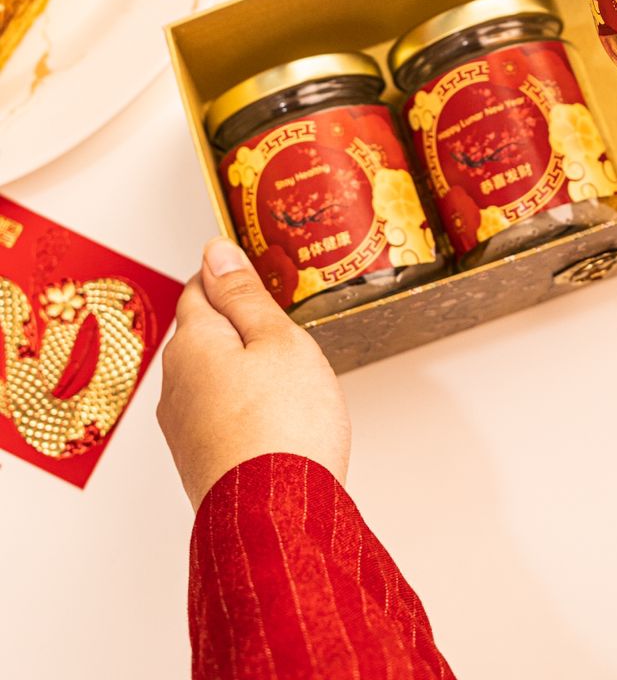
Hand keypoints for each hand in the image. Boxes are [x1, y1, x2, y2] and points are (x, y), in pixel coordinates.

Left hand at [157, 238, 350, 508]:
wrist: (276, 517)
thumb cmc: (283, 427)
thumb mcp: (278, 339)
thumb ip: (245, 294)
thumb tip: (216, 253)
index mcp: (193, 343)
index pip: (199, 288)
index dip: (229, 276)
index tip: (256, 273)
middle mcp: (176, 383)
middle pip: (201, 333)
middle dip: (236, 323)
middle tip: (282, 321)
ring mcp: (183, 426)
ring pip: (208, 375)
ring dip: (240, 366)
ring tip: (286, 372)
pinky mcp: (198, 460)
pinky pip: (216, 412)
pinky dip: (241, 403)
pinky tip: (274, 414)